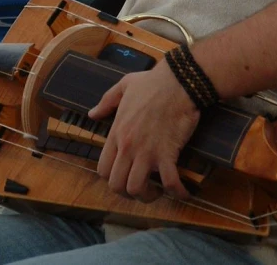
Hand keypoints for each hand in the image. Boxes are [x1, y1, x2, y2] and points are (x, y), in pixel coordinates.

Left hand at [88, 58, 199, 201]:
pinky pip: (170, 182)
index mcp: (117, 132)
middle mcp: (128, 146)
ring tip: (158, 191)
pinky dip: (178, 192)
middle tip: (140, 188)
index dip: (112, 179)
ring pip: (137, 189)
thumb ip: (106, 101)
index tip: (124, 176)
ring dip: (148, 196)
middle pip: (117, 185)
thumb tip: (92, 114)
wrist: (178, 81)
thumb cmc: (152, 82)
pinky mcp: (168, 153)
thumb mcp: (124, 86)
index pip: (103, 169)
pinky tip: (183, 192)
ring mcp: (147, 151)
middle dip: (127, 193)